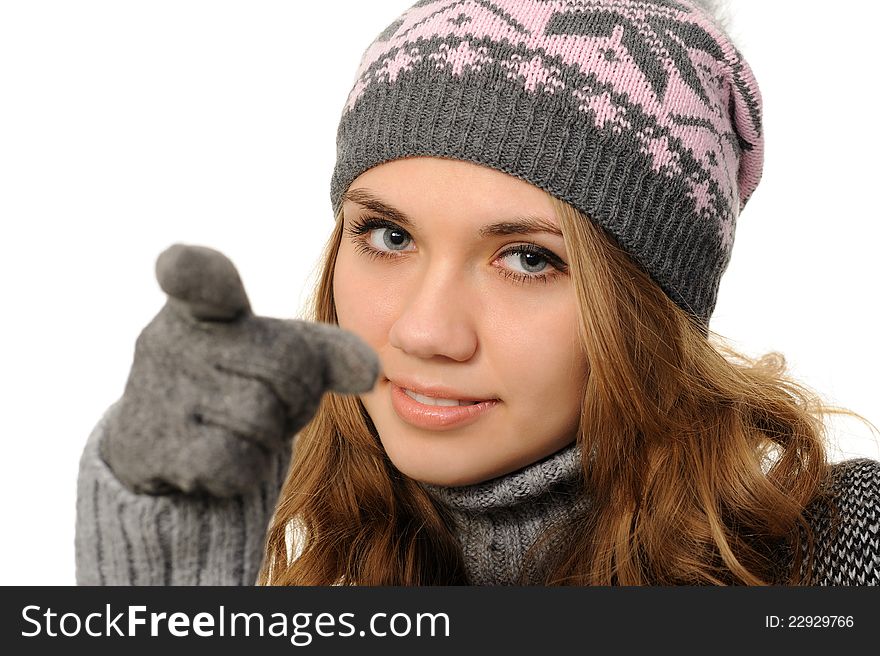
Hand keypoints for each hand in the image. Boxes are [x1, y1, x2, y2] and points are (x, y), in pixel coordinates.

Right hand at [100, 244, 379, 496]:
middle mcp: (169, 339)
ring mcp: (156, 393)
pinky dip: (244, 470)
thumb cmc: (244, 386)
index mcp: (207, 306)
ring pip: (260, 420)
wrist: (174, 448)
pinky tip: (218, 457)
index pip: (199, 278)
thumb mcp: (291, 358)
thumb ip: (334, 353)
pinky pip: (233, 465)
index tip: (175, 265)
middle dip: (296, 396)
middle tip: (266, 400)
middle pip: (284, 367)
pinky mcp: (152, 448)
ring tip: (238, 426)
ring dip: (269, 435)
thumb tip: (374, 371)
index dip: (192, 270)